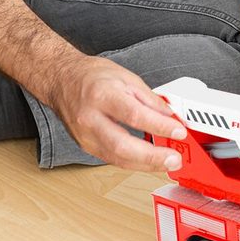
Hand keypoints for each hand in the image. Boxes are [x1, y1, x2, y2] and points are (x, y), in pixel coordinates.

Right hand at [49, 56, 187, 172]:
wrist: (61, 80)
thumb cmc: (90, 75)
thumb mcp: (126, 77)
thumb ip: (149, 98)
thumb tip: (169, 115)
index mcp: (102, 95)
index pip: (134, 115)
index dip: (159, 126)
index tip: (178, 130)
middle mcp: (90, 118)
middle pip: (122, 145)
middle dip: (152, 156)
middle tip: (174, 159)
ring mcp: (85, 136)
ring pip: (117, 158)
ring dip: (146, 165)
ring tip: (167, 163)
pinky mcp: (86, 146)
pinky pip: (112, 159)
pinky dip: (133, 162)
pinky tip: (148, 161)